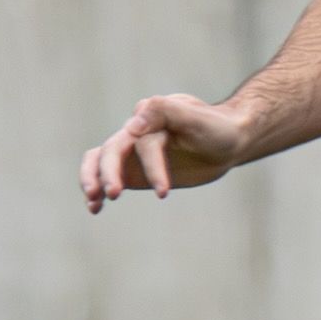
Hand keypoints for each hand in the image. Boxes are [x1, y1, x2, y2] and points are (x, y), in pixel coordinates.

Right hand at [81, 93, 251, 209]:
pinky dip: (99, 191)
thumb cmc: (216, 127)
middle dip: (109, 173)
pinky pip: (110, 177)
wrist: (227, 141)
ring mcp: (133, 151)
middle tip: (112, 194)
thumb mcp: (197, 117)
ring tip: (94, 202)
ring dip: (93, 179)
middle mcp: (136, 131)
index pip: (143, 141)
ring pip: (101, 161)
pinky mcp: (135, 170)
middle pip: (112, 150)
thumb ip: (165, 112)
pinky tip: (95, 207)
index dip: (150, 165)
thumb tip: (132, 125)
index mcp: (150, 115)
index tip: (163, 191)